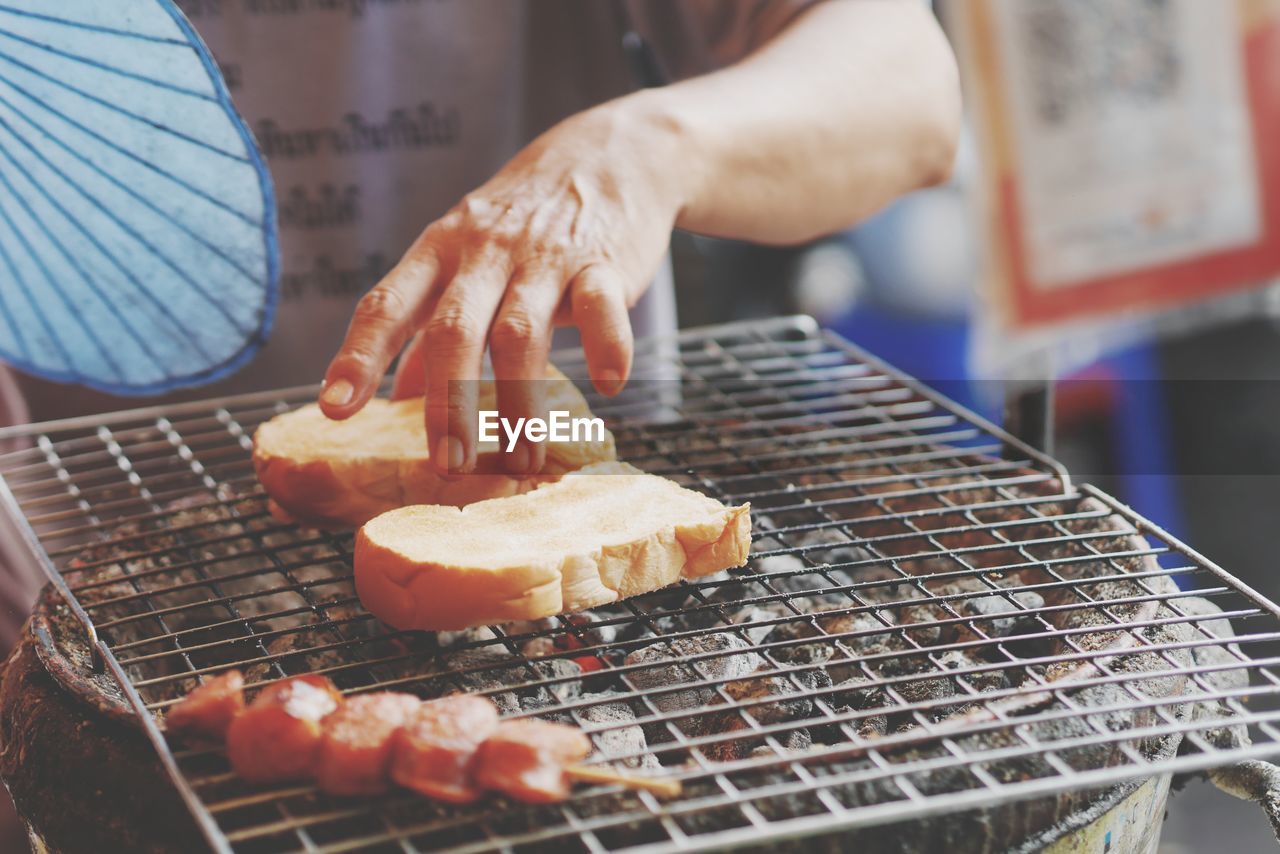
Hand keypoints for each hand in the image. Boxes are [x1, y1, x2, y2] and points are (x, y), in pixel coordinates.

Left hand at [318, 95, 688, 476]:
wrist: (610, 155)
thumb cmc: (524, 220)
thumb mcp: (464, 257)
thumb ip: (430, 325)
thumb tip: (392, 399)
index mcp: (438, 252)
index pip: (387, 304)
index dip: (359, 356)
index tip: (335, 409)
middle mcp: (483, 253)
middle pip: (453, 329)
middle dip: (447, 402)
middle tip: (447, 463)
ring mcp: (543, 257)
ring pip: (522, 333)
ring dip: (520, 402)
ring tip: (522, 461)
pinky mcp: (603, 261)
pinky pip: (602, 307)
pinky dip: (606, 347)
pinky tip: (608, 387)